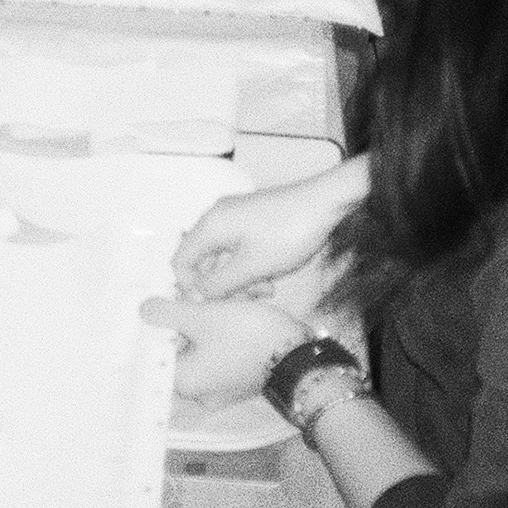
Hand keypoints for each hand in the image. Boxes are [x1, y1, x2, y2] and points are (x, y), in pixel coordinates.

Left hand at [140, 293, 309, 406]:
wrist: (299, 354)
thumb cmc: (246, 336)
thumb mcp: (202, 316)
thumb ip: (167, 312)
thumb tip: (143, 310)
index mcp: (184, 381)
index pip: (159, 347)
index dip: (163, 318)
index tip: (172, 295)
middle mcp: (199, 391)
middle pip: (183, 343)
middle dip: (193, 312)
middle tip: (204, 290)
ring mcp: (221, 387)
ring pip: (205, 342)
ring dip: (213, 315)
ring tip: (231, 294)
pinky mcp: (240, 378)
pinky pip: (224, 350)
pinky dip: (228, 327)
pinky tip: (241, 304)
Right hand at [173, 168, 359, 301]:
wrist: (325, 203)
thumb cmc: (287, 234)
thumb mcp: (252, 266)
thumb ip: (218, 284)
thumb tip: (194, 296)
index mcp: (210, 225)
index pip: (181, 261)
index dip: (190, 287)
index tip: (214, 305)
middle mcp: (217, 218)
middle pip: (202, 260)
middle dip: (220, 285)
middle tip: (247, 300)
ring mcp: (235, 217)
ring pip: (223, 257)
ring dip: (238, 279)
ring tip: (265, 290)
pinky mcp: (252, 220)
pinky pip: (238, 248)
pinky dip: (248, 266)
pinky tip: (269, 278)